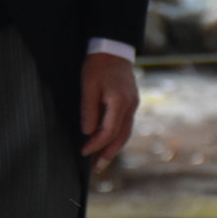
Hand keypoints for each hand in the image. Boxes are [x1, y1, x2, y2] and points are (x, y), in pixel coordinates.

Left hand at [80, 52, 137, 174]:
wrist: (114, 48)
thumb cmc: (98, 65)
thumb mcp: (88, 85)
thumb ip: (88, 109)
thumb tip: (87, 132)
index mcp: (120, 102)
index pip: (108, 131)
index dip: (96, 144)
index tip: (83, 151)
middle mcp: (130, 106)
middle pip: (121, 137)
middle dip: (108, 154)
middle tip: (96, 169)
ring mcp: (133, 104)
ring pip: (125, 133)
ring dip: (114, 148)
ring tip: (102, 161)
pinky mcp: (131, 102)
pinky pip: (126, 125)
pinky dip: (117, 137)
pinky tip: (109, 143)